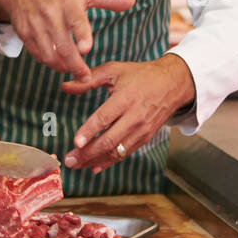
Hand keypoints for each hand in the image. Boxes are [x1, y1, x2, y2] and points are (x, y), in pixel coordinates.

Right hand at [0, 0, 134, 79]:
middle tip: (86, 77)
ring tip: (73, 69)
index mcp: (68, 1)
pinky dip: (49, 62)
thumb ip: (108, 0)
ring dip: (62, 66)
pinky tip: (58, 62)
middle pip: (63, 46)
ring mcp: (35, 24)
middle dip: (75, 66)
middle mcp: (50, 13)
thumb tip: (132, 1)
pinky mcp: (24, 33)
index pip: (76, 20)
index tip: (87, 49)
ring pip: (49, 55)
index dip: (81, 35)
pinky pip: (38, 55)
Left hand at [62, 54, 195, 173]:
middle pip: (109, 140)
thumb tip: (65, 86)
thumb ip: (88, 79)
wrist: (172, 83)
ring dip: (95, 160)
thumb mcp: (114, 70)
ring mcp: (141, 130)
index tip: (76, 142)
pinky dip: (109, 162)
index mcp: (126, 98)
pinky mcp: (145, 138)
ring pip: (117, 151)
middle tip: (70, 159)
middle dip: (88, 153)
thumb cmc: (141, 75)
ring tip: (77, 164)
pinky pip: (125, 154)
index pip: (105, 117)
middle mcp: (135, 117)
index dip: (89, 131)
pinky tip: (94, 167)